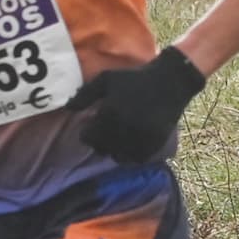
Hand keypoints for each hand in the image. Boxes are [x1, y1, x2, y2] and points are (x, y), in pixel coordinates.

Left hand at [64, 45, 206, 162]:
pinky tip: (132, 143)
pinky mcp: (155, 143)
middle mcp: (124, 128)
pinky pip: (138, 159)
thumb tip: (68, 109)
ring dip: (116, 150)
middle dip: (101, 142)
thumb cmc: (134, 78)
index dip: (88, 133)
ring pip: (119, 157)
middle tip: (106, 132)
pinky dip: (132, 154)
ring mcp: (141, 137)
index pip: (88, 137)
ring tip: (119, 139)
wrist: (170, 81)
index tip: (93, 126)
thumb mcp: (106, 79)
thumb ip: (85, 94)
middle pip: (102, 149)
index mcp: (110, 112)